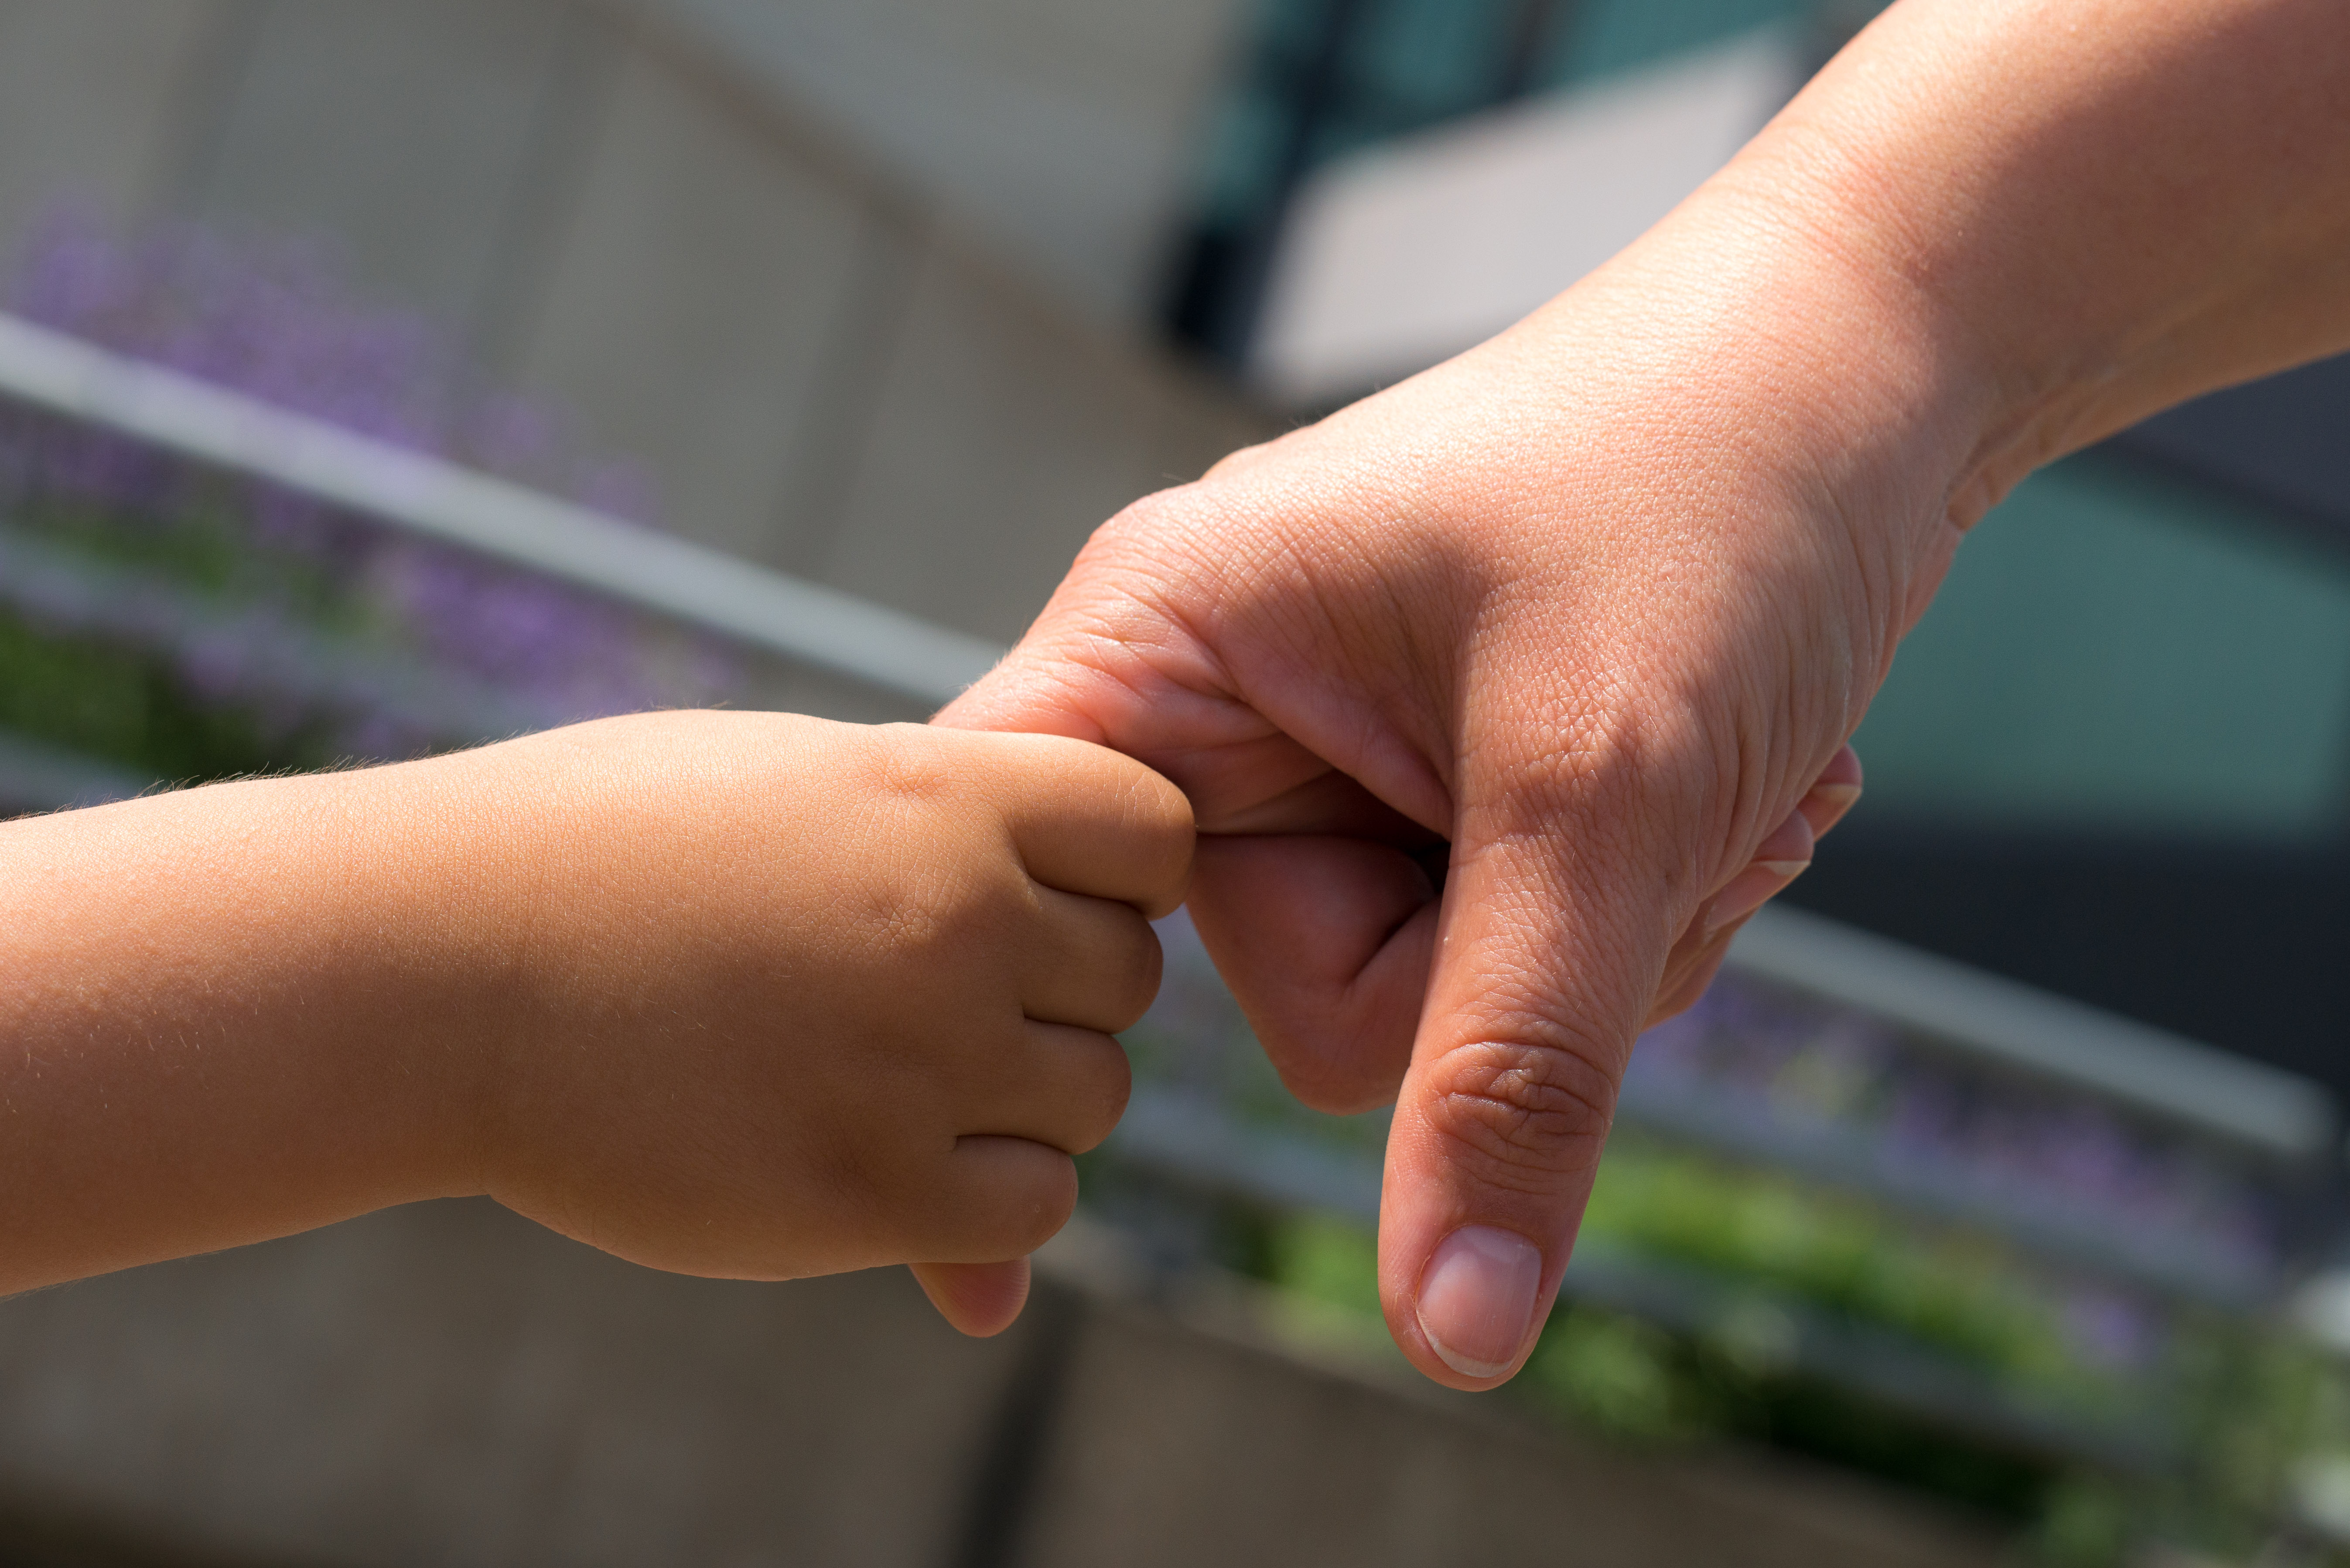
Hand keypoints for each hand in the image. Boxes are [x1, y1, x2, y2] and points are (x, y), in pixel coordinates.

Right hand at [0, 712, 1191, 1317]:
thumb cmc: (603, 852)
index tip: (1043, 894)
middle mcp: (956, 921)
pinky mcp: (868, 1192)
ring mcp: (918, 1061)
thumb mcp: (790, 782)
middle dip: (1062, 990)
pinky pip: (1033, 1206)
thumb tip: (1056, 890)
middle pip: (1130, 978)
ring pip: (1093, 1097)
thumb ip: (938, 824)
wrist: (432, 969)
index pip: (1156, 829)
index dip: (1116, 870)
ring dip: (1027, 1097)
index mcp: (944, 794)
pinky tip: (898, 1159)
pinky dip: (993, 1198)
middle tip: (948, 997)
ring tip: (900, 1074)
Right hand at [944, 0, 2349, 1386]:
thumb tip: (1451, 1341)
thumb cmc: (1710, 495)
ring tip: (1703, 789)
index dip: (996, 1044)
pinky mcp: (1442, 780)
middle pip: (1298, 996)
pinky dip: (1632, 909)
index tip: (982, 1288)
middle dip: (1496, 972)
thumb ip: (1512, 1070)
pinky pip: (1502, 952)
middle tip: (1631, 823)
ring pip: (1432, 999)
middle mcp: (1228, 702)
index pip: (1012, 871)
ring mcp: (1341, 748)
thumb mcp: (1601, 795)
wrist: (1865, 361)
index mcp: (1171, 642)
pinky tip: (1725, 792)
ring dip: (1603, 942)